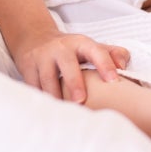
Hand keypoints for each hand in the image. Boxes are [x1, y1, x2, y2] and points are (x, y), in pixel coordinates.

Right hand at [13, 30, 129, 102]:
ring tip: (64, 112)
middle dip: (74, 82)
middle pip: (67, 64)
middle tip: (81, 100)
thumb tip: (124, 67)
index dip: (105, 64)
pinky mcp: (27, 69)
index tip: (114, 81)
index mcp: (81, 43)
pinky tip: (48, 113)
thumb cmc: (72, 49)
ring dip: (55, 96)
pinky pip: (32, 87)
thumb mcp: (92, 47)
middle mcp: (61, 48)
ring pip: (47, 79)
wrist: (36, 38)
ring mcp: (42, 58)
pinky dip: (40, 100)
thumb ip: (113, 54)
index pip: (96, 51)